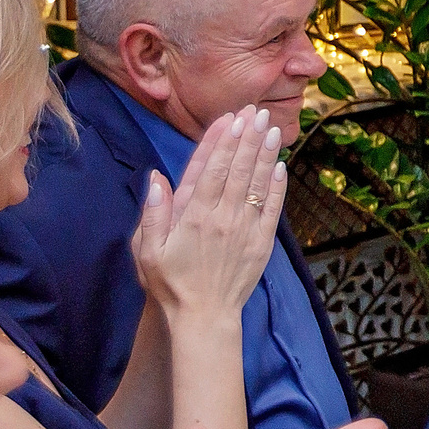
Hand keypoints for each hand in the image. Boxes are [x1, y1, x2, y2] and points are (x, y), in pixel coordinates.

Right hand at [132, 111, 285, 321]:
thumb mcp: (148, 251)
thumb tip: (156, 178)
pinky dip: (277, 186)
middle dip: (248, 137)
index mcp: (194, 216)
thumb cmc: (171, 284)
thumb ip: (153, 214)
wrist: (203, 317)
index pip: (210, 169)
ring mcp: (245, 229)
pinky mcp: (262, 243)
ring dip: (265, 154)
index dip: (223, 141)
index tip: (232, 118)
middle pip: (238, 169)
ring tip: (273, 128)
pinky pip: (272, 209)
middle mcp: (222, 218)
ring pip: (257, 184)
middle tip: (258, 111)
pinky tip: (281, 166)